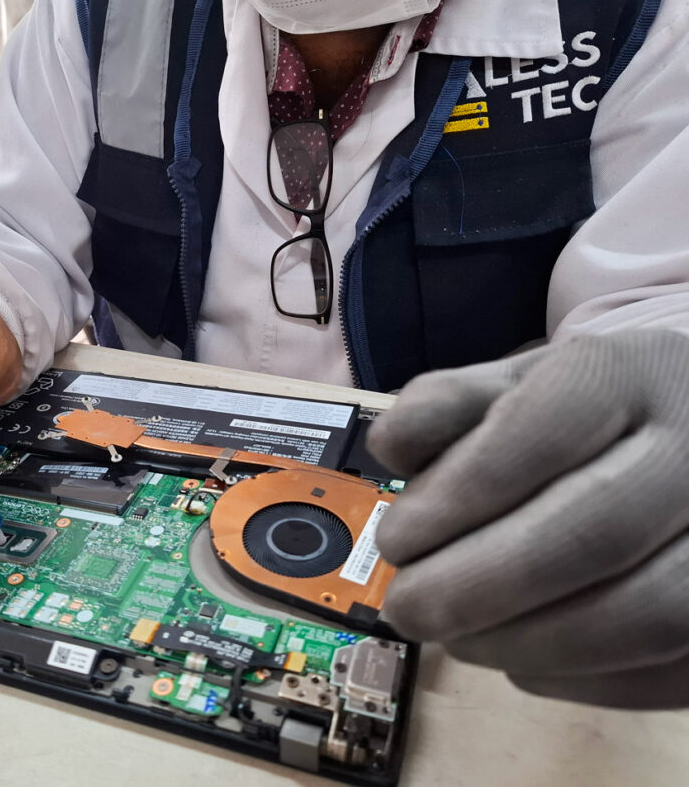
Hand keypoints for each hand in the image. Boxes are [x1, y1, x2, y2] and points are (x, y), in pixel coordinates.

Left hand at [367, 329, 688, 708]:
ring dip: (528, 643)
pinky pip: (676, 667)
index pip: (543, 434)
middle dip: (480, 586)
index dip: (460, 497)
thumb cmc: (587, 406)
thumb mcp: (517, 379)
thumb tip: (390, 448)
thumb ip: (448, 404)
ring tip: (459, 638)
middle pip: (596, 533)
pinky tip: (524, 662)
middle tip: (408, 610)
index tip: (396, 542)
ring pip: (647, 613)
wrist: (686, 415)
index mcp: (632, 370)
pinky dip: (585, 679)